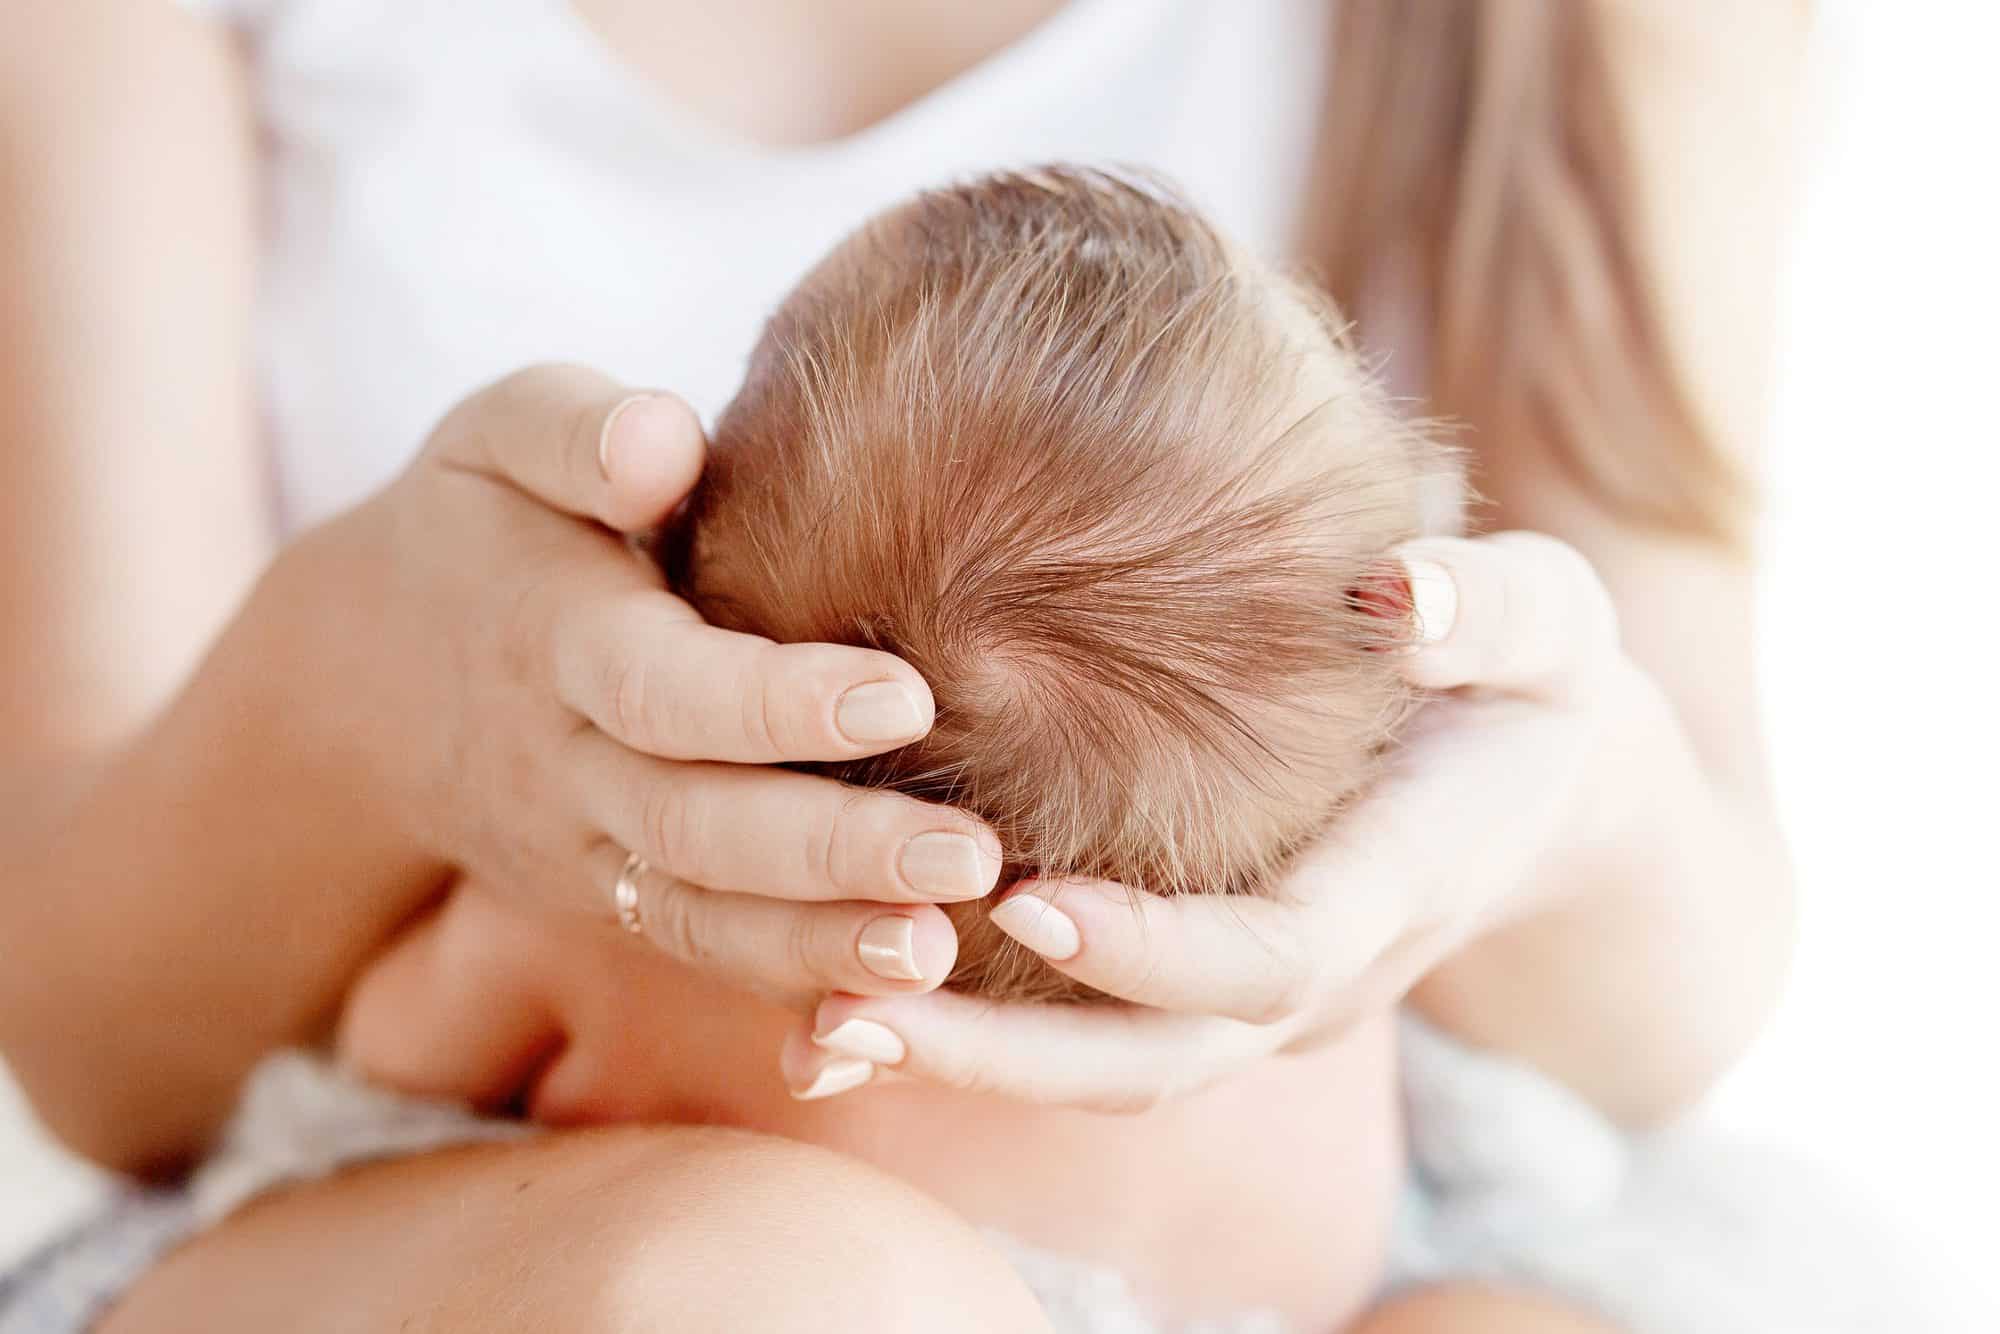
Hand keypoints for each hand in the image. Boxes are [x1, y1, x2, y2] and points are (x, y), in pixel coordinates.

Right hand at [320, 365, 998, 1005]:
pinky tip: (905, 1002)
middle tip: (971, 856)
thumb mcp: (496, 438)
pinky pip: (701, 952)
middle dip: (832, 850)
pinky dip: (792, 984)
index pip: (662, 688)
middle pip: (696, 826)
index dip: (775, 701)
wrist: (365, 680)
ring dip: (821, 944)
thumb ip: (577, 431)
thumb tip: (666, 442)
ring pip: (700, 916)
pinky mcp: (611, 900)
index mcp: (554, 641)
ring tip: (943, 951)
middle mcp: (566, 767)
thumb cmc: (479, 525)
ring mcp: (582, 852)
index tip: (903, 693)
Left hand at [783, 533, 1648, 1108]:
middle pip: (1152, 1060)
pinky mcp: (1202, 979)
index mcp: (1390, 888)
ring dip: (962, 1061)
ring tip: (818, 1028)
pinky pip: (1086, 1033)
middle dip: (1003, 1055)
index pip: (1267, 955)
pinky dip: (977, 1029)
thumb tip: (1400, 592)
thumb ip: (1494, 612)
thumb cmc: (1531, 680)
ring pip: (1103, 1071)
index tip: (1030, 904)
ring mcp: (1252, 994)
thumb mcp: (1552, 621)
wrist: (1541, 786)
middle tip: (848, 1017)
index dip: (1155, 952)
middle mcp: (1312, 973)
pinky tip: (848, 991)